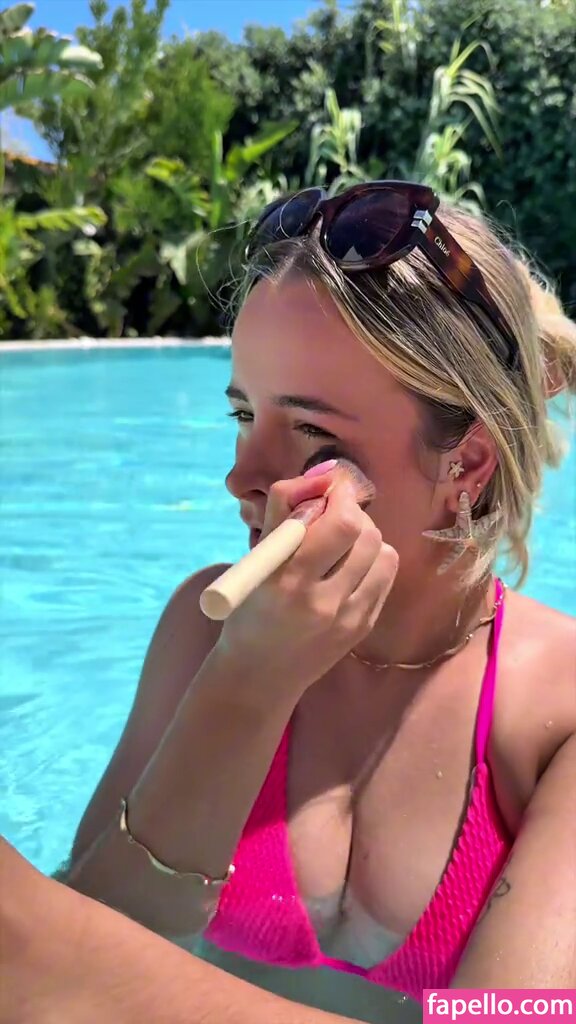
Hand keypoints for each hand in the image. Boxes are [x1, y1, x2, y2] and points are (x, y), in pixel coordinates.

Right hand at [217, 466, 397, 696]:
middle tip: (332, 516)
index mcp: (289, 580)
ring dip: (365, 537)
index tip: (331, 489)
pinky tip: (348, 568)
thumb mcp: (254, 558)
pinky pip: (385, 576)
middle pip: (366, 534)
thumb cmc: (250, 608)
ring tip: (340, 544)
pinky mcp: (364, 627)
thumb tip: (321, 475)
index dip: (342, 496)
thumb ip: (284, 511)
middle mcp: (324, 601)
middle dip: (352, 514)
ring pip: (383, 552)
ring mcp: (349, 618)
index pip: (341, 523)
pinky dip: (371, 562)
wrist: (260, 674)